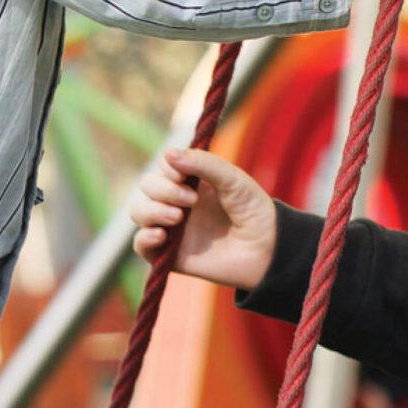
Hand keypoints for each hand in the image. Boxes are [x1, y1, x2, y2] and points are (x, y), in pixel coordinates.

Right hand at [129, 147, 278, 290]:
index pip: (163, 167)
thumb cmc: (254, 211)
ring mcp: (172, 228)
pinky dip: (143, 238)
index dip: (167, 168)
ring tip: (178, 217)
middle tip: (191, 200)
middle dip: (162, 189)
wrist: (268, 250)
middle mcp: (177, 203)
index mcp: (192, 182)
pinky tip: (161, 235)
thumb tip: (168, 153)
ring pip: (139, 212)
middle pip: (147, 186)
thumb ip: (204, 164)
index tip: (184, 176)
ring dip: (151, 210)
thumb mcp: (233, 180)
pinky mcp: (170, 255)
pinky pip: (140, 245)